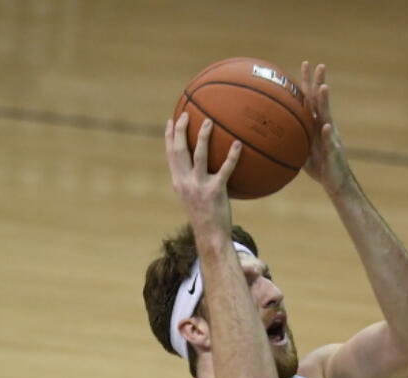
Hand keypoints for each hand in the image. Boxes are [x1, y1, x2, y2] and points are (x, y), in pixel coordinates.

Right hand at [164, 112, 240, 232]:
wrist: (210, 235)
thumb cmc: (204, 216)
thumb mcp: (192, 197)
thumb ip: (191, 180)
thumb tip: (198, 165)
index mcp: (178, 182)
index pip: (170, 155)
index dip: (169, 136)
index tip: (170, 120)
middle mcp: (185, 182)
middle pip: (179, 150)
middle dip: (180, 130)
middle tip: (186, 114)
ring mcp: (199, 186)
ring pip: (198, 155)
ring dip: (202, 136)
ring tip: (209, 121)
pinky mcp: (216, 191)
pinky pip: (225, 169)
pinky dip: (232, 156)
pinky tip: (238, 144)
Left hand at [299, 62, 352, 194]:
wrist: (335, 181)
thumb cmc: (319, 166)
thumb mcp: (300, 149)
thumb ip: (291, 138)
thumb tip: (269, 133)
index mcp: (316, 123)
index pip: (311, 99)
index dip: (308, 82)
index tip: (305, 64)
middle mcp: (325, 125)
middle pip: (321, 101)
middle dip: (319, 83)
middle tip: (318, 65)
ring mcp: (331, 137)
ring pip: (327, 116)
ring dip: (325, 102)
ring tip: (323, 88)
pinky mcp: (334, 150)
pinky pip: (329, 141)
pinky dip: (327, 133)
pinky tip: (326, 126)